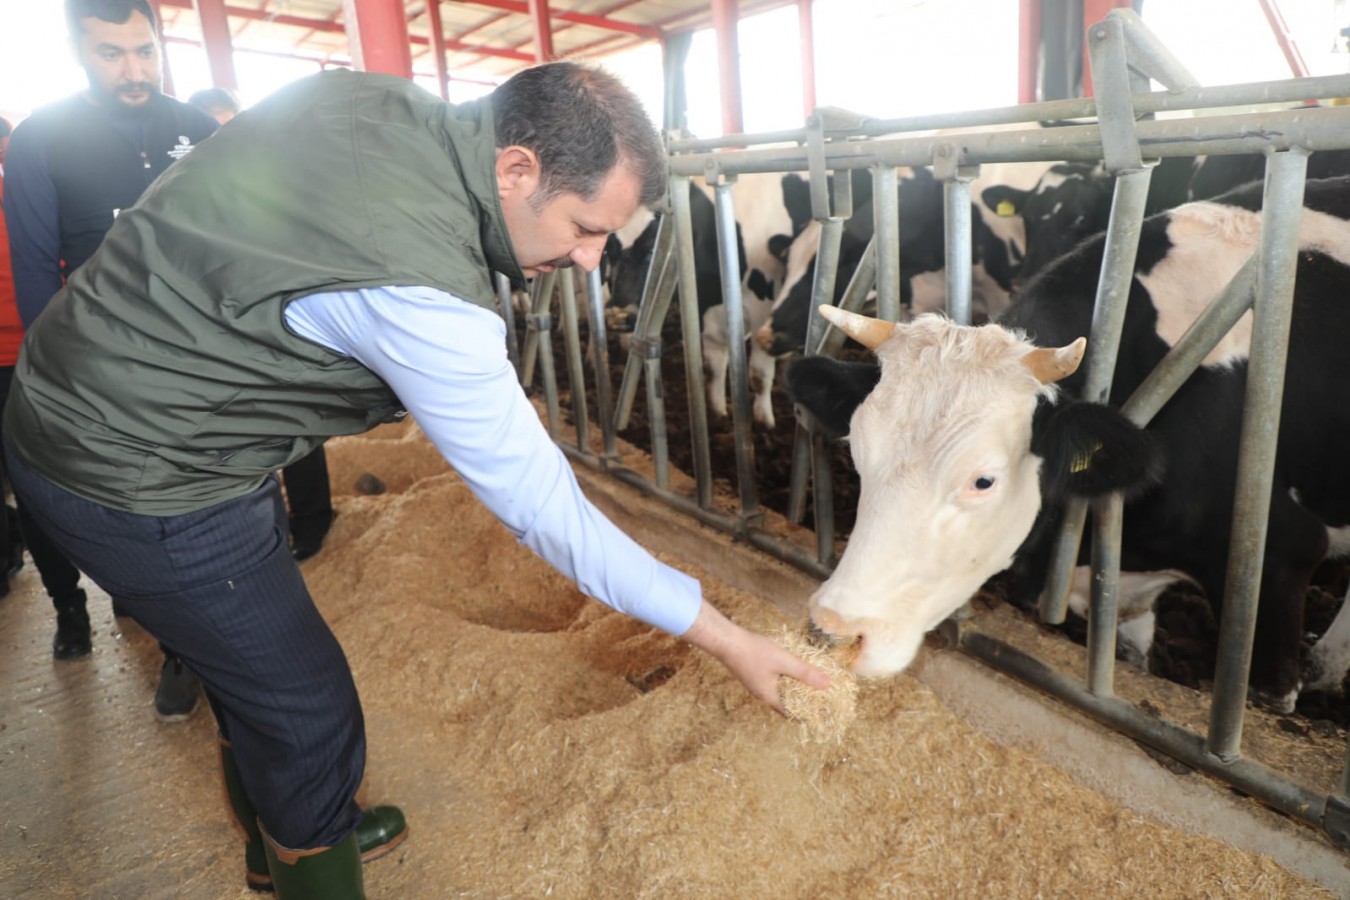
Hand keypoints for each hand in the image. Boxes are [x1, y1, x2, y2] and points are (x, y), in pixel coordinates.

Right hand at [680, 600, 830, 714]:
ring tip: (808, 686)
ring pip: (778, 694)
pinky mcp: (752, 676)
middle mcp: (762, 695)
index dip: (808, 715)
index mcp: (770, 697)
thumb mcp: (783, 661)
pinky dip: (784, 683)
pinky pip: (772, 685)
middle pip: (785, 706)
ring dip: (793, 692)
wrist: (726, 641)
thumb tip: (827, 684)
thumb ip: (805, 672)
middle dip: (802, 704)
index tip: (822, 712)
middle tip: (819, 699)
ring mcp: (756, 686)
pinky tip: (788, 671)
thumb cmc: (754, 652)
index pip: (792, 714)